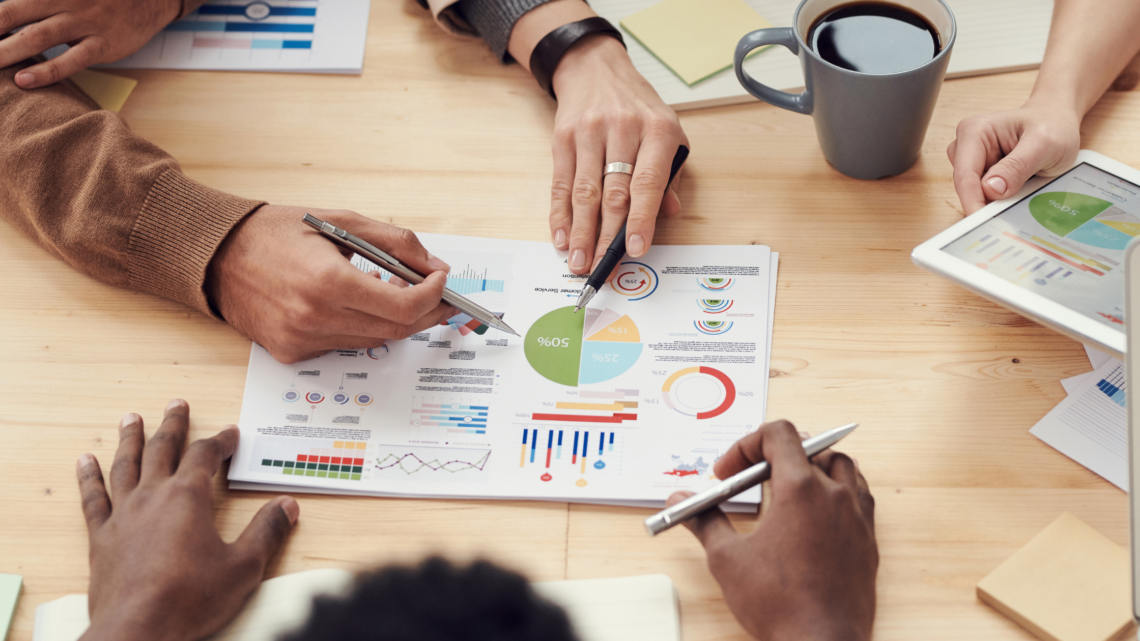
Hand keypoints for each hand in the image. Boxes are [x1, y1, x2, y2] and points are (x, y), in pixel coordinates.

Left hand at [0, 0, 179, 88]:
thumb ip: (39, 2)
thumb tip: (8, 18)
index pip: (8, 2)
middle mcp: (64, 1)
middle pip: (12, 14)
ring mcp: (84, 23)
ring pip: (36, 37)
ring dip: (6, 52)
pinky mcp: (104, 44)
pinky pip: (71, 60)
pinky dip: (47, 71)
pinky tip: (24, 80)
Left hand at [76, 400, 299, 640]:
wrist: (138, 631)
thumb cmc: (190, 599)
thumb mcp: (243, 566)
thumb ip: (266, 532)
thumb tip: (287, 506)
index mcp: (188, 498)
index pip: (206, 455)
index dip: (221, 441)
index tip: (231, 433)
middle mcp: (153, 497)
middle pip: (163, 449)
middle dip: (173, 425)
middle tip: (177, 404)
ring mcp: (123, 515)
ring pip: (126, 465)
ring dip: (130, 438)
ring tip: (131, 418)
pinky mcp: (101, 538)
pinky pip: (93, 498)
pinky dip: (89, 477)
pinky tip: (85, 461)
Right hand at [206, 205, 455, 363]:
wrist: (216, 255)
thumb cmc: (276, 232)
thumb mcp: (341, 220)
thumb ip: (395, 243)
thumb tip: (434, 267)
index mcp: (328, 282)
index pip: (404, 307)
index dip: (433, 296)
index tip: (441, 281)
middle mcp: (314, 318)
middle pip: (396, 330)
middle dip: (426, 312)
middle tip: (437, 294)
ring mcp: (302, 341)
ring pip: (373, 340)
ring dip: (394, 319)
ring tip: (394, 291)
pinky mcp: (292, 353)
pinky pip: (344, 345)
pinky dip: (361, 326)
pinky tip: (355, 304)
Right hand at [549, 35, 687, 273]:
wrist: (597, 70)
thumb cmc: (638, 109)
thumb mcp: (668, 133)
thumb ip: (670, 176)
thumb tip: (668, 214)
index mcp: (657, 131)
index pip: (648, 183)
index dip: (641, 219)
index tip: (636, 249)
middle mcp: (623, 129)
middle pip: (613, 193)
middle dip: (606, 236)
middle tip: (602, 268)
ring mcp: (589, 132)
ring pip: (584, 192)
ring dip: (580, 232)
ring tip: (579, 261)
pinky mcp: (563, 138)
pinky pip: (560, 183)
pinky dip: (560, 214)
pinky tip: (561, 236)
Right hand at [668, 421, 877, 640]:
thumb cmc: (780, 605)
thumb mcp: (728, 559)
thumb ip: (704, 520)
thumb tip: (681, 501)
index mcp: (800, 489)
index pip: (778, 434)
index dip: (746, 445)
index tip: (728, 472)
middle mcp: (834, 495)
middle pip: (808, 446)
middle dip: (773, 456)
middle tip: (749, 480)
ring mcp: (857, 516)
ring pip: (841, 465)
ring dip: (811, 466)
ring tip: (786, 488)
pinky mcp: (868, 539)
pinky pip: (859, 495)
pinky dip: (836, 490)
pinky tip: (816, 513)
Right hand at [947, 100, 1080, 214]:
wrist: (1057, 121)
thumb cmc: (1053, 125)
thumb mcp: (1044, 145)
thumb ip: (1017, 166)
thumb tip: (990, 189)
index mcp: (975, 131)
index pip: (965, 175)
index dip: (972, 201)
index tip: (982, 223)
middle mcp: (966, 145)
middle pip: (966, 186)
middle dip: (986, 201)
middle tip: (1014, 209)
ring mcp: (971, 159)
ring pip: (974, 192)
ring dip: (996, 199)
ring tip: (1025, 187)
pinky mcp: (979, 171)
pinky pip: (983, 193)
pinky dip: (1000, 198)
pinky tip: (1019, 188)